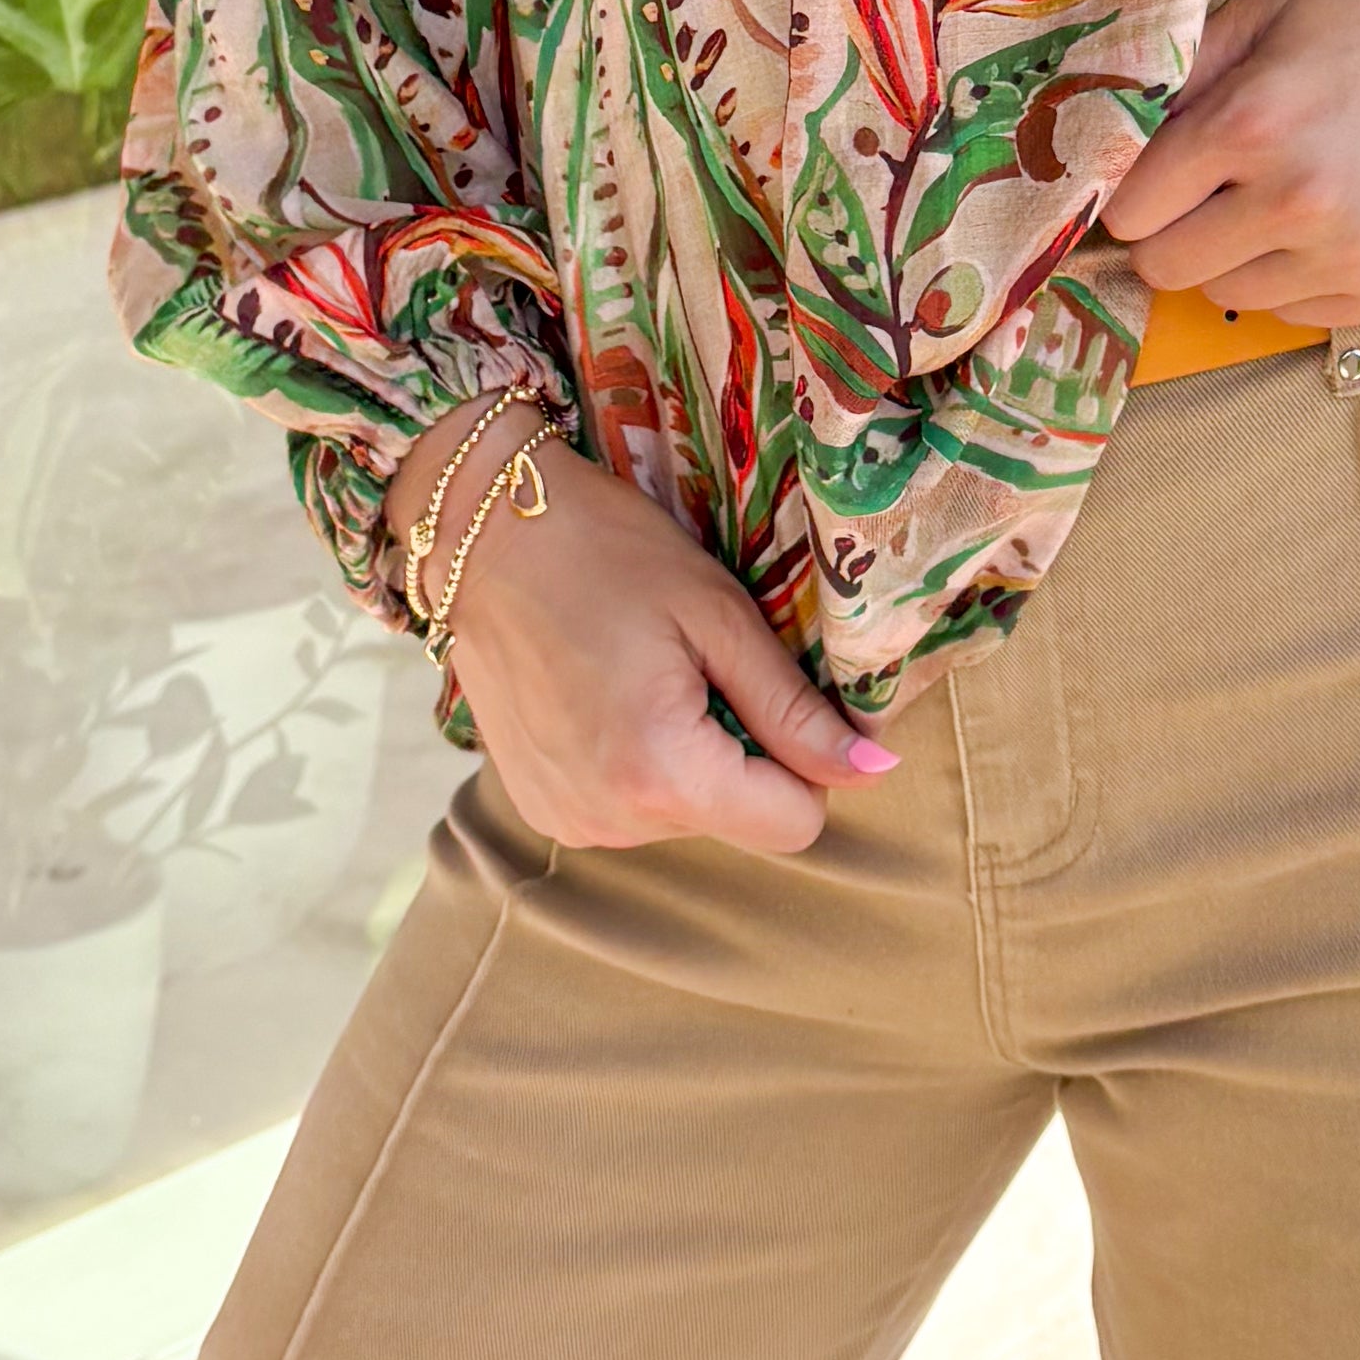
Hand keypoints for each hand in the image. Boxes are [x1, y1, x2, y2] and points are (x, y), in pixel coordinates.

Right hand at [384, 408, 898, 858]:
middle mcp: (609, 820)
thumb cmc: (608, 553)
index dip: (805, 762)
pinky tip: (605, 696)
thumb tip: (876, 771)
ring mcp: (566, 821)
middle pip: (737, 818)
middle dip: (739, 752)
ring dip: (686, 757)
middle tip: (691, 665)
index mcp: (662, 773)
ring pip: (684, 815)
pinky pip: (629, 810)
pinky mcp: (541, 809)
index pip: (794, 824)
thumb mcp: (718, 616)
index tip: (768, 691)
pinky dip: (636, 763)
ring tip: (641, 674)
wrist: (483, 534)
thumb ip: (795, 708)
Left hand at [1101, 0, 1359, 325]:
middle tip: (1207, 188)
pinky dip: (1294, 278)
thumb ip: (1181, 77)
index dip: (1130, 188)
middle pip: (1166, 266)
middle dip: (1171, 228)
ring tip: (1279, 195)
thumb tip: (1108, 140)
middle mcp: (1298, 200)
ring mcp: (1352, 254)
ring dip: (1233, 255)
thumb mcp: (1267, 13)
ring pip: (1227, 298)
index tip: (1150, 174)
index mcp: (1252, 122)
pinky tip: (1329, 220)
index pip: (1128, 208)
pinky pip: (1297, 315)